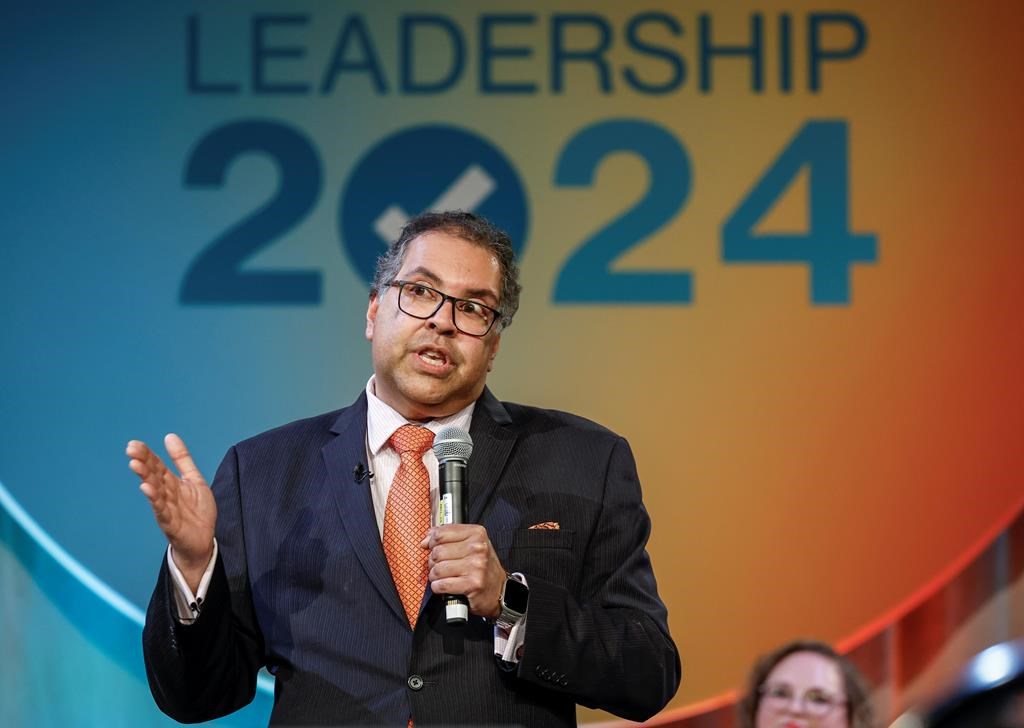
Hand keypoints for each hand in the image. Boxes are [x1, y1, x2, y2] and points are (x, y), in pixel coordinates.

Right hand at [127, 433, 215, 590]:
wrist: (203, 540)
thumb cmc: (196, 511)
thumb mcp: (194, 479)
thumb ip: (182, 459)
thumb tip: (169, 436)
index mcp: (171, 483)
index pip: (156, 465)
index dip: (147, 454)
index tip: (134, 443)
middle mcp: (166, 494)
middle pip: (152, 475)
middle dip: (143, 462)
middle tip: (131, 449)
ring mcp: (166, 508)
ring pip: (154, 490)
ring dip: (145, 478)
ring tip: (136, 465)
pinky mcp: (170, 523)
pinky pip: (161, 510)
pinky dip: (155, 499)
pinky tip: (147, 489)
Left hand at [423, 524, 505, 618]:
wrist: (499, 589)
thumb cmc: (482, 567)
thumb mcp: (471, 544)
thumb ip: (448, 538)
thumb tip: (426, 540)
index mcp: (477, 534)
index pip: (441, 533)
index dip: (432, 542)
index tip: (433, 548)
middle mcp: (478, 548)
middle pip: (437, 552)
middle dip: (433, 562)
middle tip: (439, 566)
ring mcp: (476, 566)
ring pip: (437, 569)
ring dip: (435, 576)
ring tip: (442, 577)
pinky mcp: (472, 584)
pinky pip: (442, 585)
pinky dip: (438, 587)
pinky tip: (444, 586)